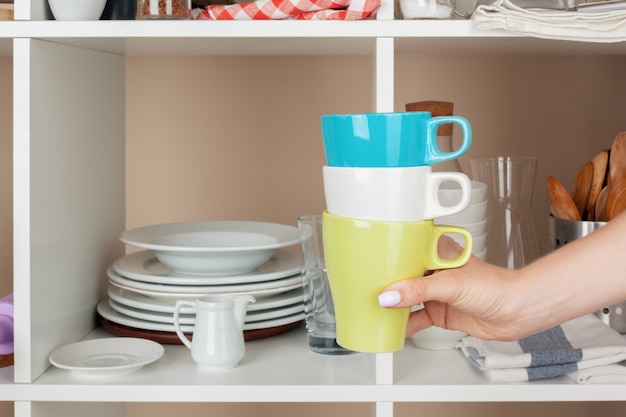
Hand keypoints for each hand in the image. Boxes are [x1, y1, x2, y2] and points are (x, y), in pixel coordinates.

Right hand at [378, 237, 525, 340]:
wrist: (517, 311)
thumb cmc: (496, 287)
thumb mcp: (451, 284)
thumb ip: (418, 291)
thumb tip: (390, 296)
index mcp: (436, 251)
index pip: (404, 250)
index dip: (386, 256)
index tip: (368, 263)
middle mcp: (434, 270)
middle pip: (402, 275)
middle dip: (385, 283)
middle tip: (364, 288)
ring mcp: (437, 292)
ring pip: (407, 297)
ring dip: (393, 304)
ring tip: (372, 308)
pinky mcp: (441, 311)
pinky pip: (416, 318)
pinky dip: (403, 323)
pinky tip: (392, 328)